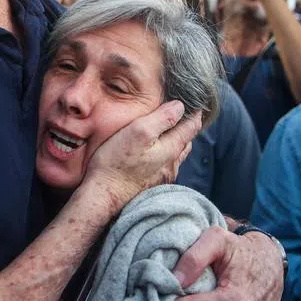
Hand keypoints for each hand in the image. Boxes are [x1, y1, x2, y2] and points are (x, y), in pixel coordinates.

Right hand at [82, 101, 203, 210]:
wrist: (104, 196)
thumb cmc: (117, 162)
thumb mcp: (139, 131)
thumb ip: (162, 118)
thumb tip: (180, 107)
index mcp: (171, 149)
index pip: (191, 128)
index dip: (194, 114)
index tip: (196, 105)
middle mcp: (172, 165)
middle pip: (185, 143)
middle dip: (187, 129)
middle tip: (185, 117)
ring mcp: (163, 178)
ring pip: (177, 156)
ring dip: (177, 143)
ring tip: (172, 134)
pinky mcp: (151, 186)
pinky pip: (166, 167)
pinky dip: (166, 156)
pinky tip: (157, 156)